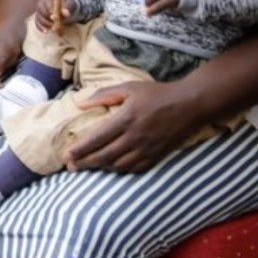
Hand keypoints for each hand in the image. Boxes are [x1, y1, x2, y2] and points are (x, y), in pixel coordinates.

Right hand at [36, 0, 74, 32]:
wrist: (63, 3)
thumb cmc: (67, 2)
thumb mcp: (70, 2)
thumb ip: (68, 7)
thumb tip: (66, 13)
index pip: (47, 3)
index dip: (50, 10)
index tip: (54, 18)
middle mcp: (42, 3)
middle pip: (41, 11)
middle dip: (47, 19)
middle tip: (55, 26)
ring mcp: (39, 10)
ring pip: (38, 17)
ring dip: (45, 24)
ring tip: (53, 29)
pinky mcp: (39, 17)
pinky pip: (37, 22)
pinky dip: (40, 27)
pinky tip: (46, 32)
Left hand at [64, 80, 206, 173]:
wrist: (191, 104)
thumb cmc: (158, 93)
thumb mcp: (129, 87)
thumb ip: (104, 95)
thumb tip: (80, 103)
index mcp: (126, 119)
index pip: (97, 139)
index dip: (80, 149)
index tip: (66, 155)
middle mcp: (135, 137)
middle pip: (104, 156)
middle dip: (85, 163)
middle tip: (70, 166)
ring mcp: (148, 149)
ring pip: (119, 165)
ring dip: (101, 167)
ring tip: (87, 166)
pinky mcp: (158, 155)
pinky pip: (136, 169)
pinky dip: (121, 170)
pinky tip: (112, 168)